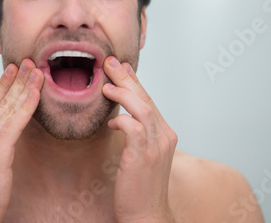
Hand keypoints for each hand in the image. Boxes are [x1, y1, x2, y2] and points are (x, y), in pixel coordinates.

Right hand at [0, 59, 43, 222]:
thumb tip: (7, 129)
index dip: (2, 84)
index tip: (13, 69)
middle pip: (0, 100)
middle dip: (16, 79)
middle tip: (28, 61)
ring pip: (9, 107)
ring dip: (25, 86)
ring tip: (36, 71)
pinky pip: (16, 121)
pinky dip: (27, 104)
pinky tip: (36, 92)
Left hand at [102, 56, 177, 222]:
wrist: (147, 214)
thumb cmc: (140, 185)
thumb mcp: (141, 154)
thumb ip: (136, 134)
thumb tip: (120, 119)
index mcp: (164, 133)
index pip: (149, 100)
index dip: (134, 82)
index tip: (120, 67)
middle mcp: (164, 136)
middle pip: (146, 98)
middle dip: (127, 78)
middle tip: (110, 63)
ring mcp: (156, 145)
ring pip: (141, 108)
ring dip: (123, 93)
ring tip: (106, 84)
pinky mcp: (143, 155)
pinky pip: (133, 128)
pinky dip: (121, 120)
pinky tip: (111, 121)